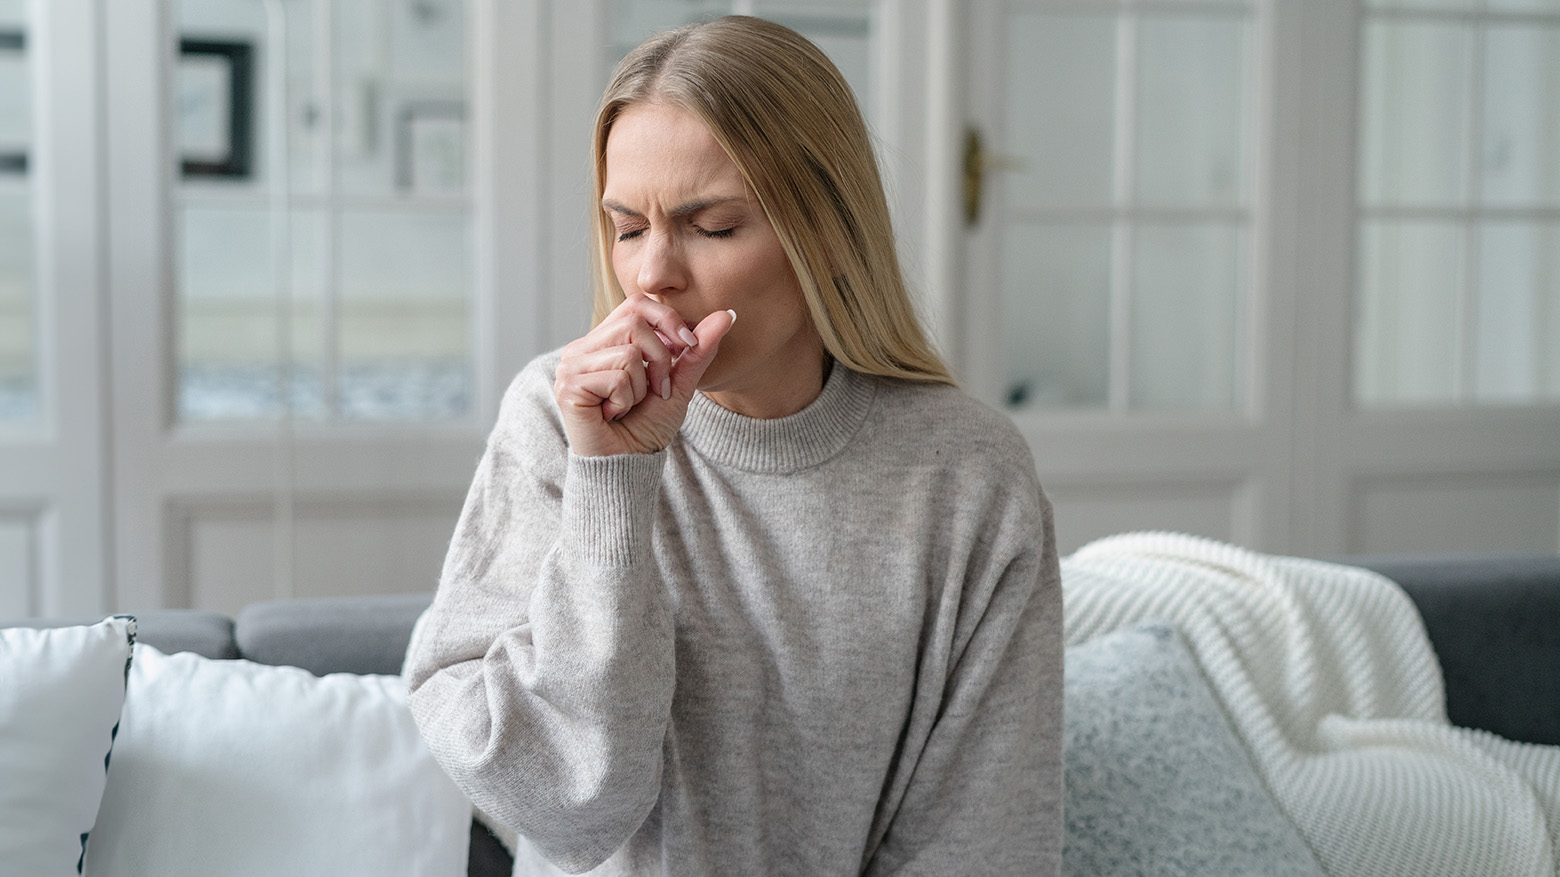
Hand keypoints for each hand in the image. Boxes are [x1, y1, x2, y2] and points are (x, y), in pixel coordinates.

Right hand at [553, 294, 735, 456]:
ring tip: (627, 405)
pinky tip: (613, 415)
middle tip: (656, 390)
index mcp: (603, 341)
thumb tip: (727, 314)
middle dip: (659, 359)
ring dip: (641, 386)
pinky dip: (626, 400)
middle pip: (634, 321)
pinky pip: (617, 377)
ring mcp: (570, 366)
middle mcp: (581, 348)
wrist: (627, 467)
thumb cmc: (645, 428)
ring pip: (628, 352)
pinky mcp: (568, 386)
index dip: (667, 320)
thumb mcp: (679, 384)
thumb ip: (697, 350)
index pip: (636, 303)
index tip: (687, 347)